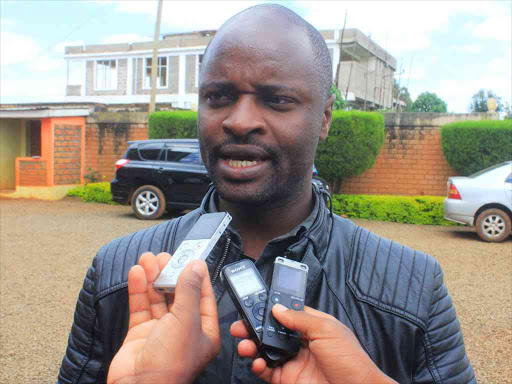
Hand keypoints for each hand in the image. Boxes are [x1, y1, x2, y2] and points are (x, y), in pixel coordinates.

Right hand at [107, 252, 219, 383]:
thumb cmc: (170, 363)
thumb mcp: (186, 320)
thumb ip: (189, 290)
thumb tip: (196, 266)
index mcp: (203, 331)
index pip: (203, 297)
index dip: (197, 276)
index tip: (192, 257)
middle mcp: (183, 331)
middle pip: (178, 295)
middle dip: (171, 274)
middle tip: (165, 256)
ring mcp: (161, 332)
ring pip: (158, 298)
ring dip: (153, 278)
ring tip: (148, 259)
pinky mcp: (141, 334)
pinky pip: (141, 307)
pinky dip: (139, 289)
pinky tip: (137, 273)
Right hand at [231, 304, 395, 383]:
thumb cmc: (351, 360)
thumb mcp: (327, 331)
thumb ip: (301, 319)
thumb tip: (278, 308)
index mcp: (311, 325)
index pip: (286, 312)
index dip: (269, 309)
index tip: (253, 305)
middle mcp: (300, 342)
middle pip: (271, 331)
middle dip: (253, 327)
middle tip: (240, 326)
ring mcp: (293, 361)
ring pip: (265, 350)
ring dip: (252, 346)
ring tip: (245, 345)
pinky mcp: (288, 379)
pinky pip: (267, 371)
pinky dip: (258, 366)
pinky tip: (257, 362)